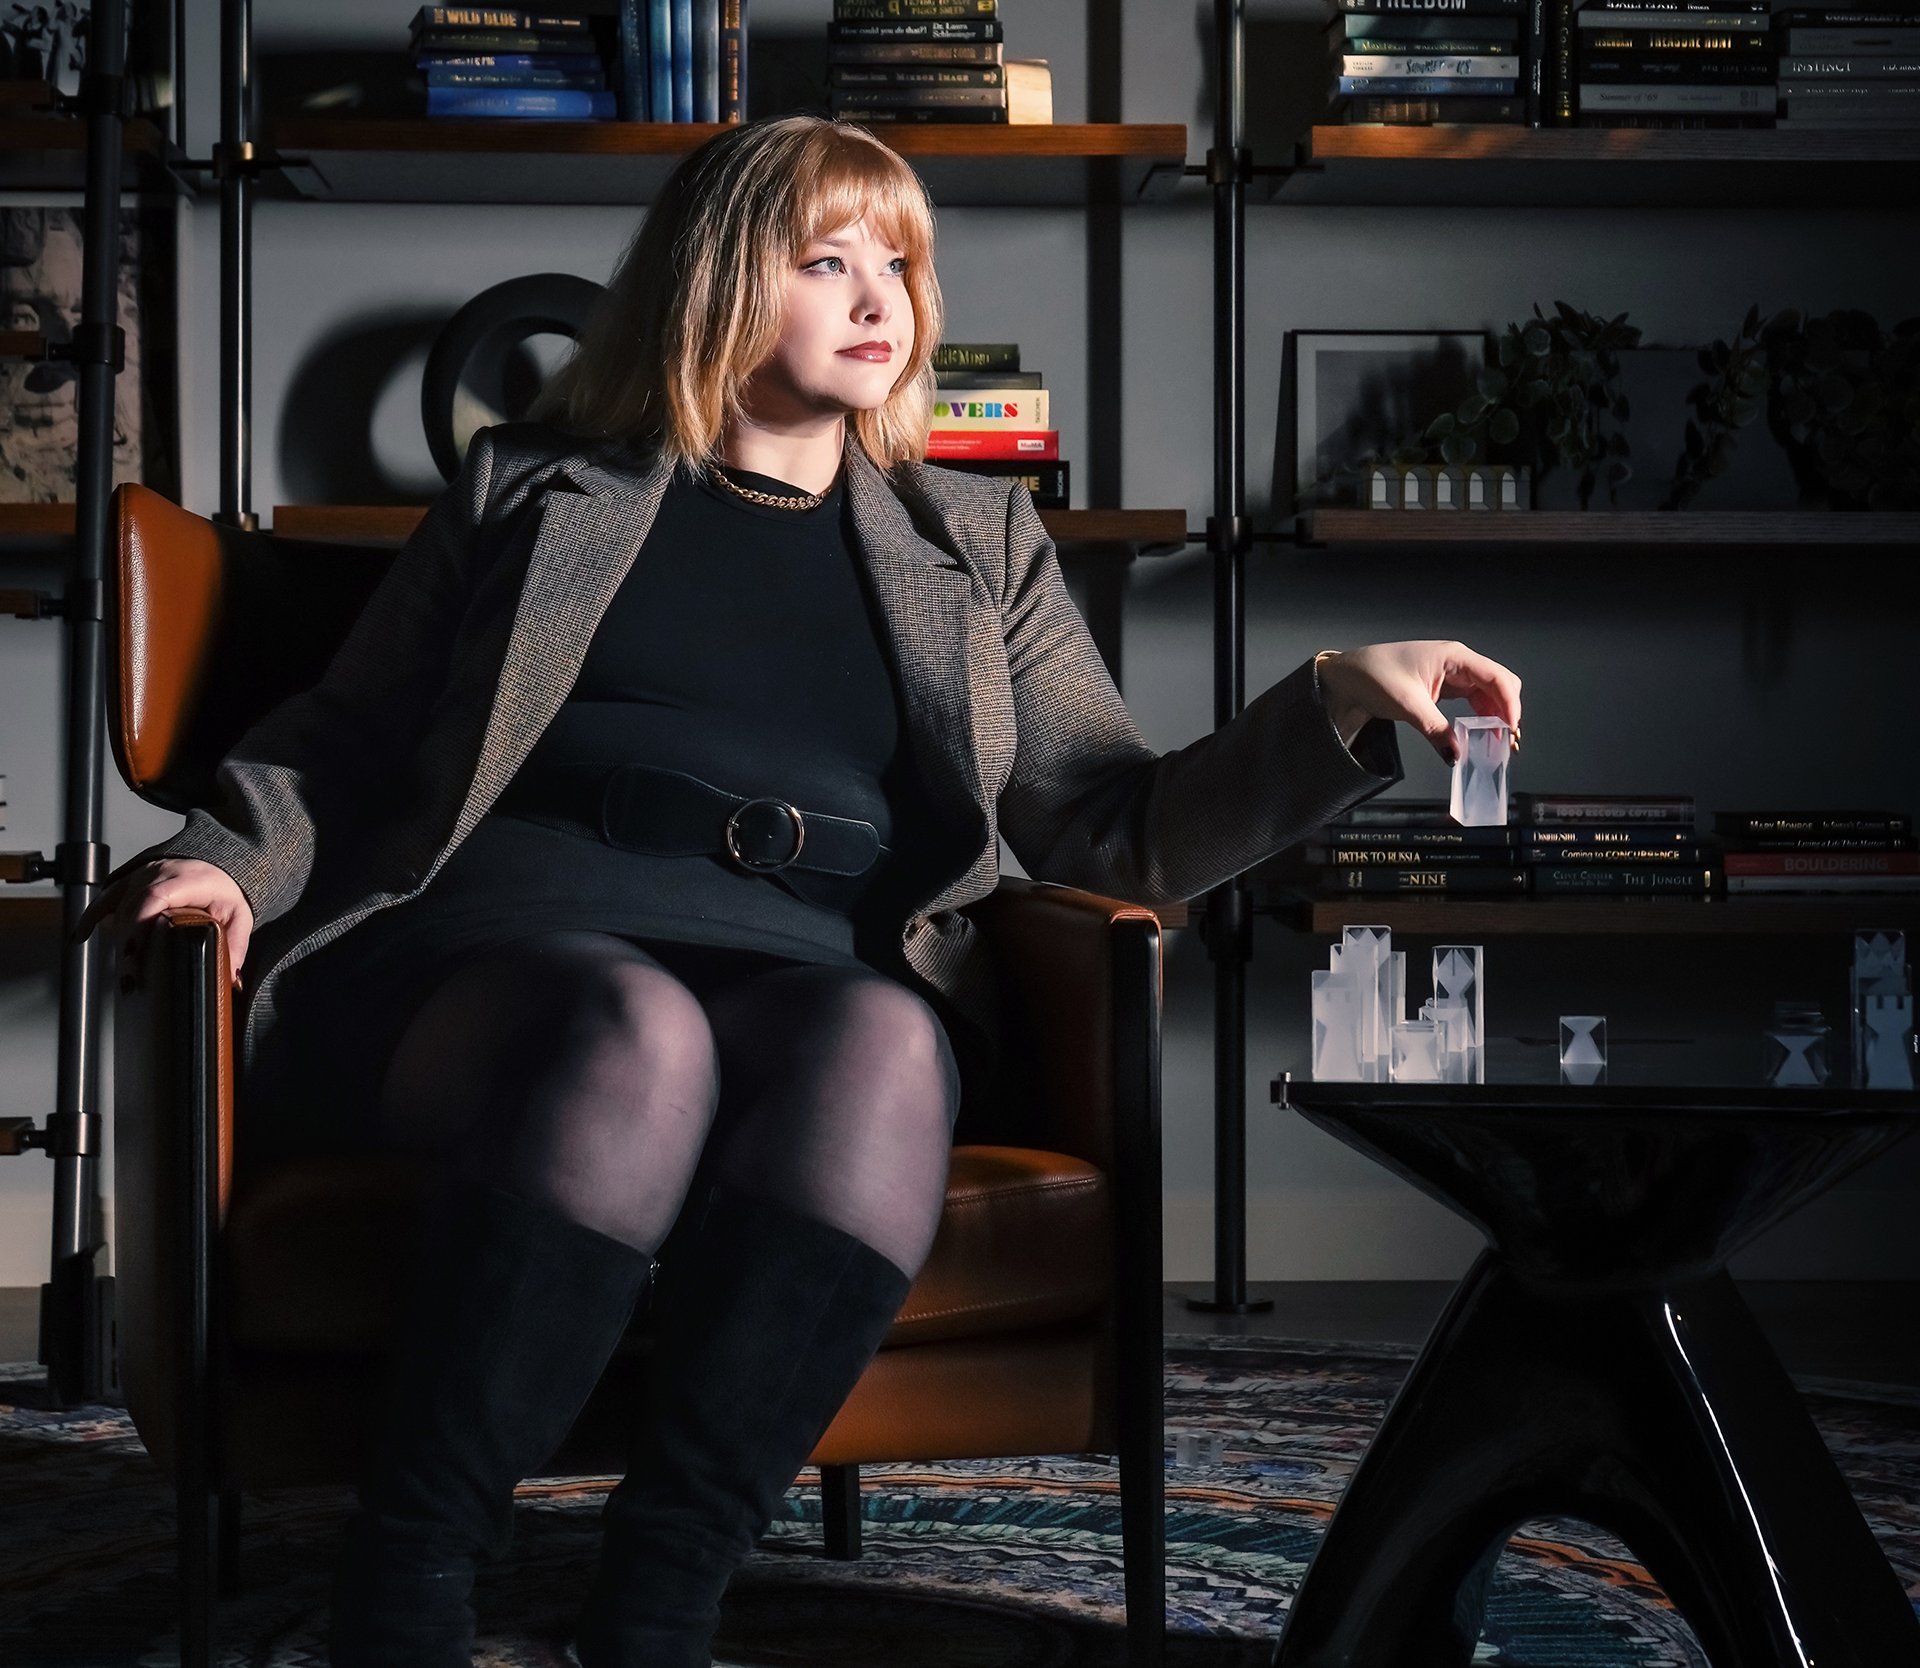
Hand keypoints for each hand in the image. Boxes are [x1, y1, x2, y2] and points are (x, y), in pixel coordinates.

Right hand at [76, 857, 253, 988]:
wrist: (216, 864)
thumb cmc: (225, 890)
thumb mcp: (239, 915)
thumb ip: (235, 944)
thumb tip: (230, 977)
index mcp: (187, 880)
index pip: (155, 897)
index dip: (140, 925)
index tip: (133, 951)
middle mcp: (159, 873)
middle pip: (133, 906)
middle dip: (128, 942)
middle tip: (131, 976)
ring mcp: (140, 875)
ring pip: (117, 904)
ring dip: (116, 936)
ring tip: (124, 969)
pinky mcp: (129, 881)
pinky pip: (105, 897)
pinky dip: (92, 916)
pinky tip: (82, 936)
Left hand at [1315, 641, 1521, 763]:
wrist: (1347, 677)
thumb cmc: (1373, 676)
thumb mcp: (1407, 705)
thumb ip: (1436, 730)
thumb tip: (1456, 754)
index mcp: (1453, 656)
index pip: (1495, 677)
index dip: (1510, 703)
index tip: (1511, 729)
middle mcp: (1457, 662)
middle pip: (1498, 683)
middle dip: (1507, 710)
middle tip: (1505, 740)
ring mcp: (1451, 674)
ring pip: (1487, 694)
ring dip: (1495, 716)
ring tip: (1495, 742)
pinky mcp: (1443, 688)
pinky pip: (1471, 701)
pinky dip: (1480, 717)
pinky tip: (1479, 734)